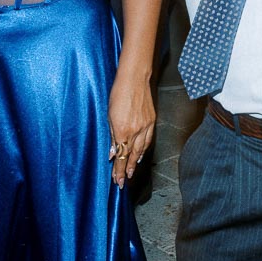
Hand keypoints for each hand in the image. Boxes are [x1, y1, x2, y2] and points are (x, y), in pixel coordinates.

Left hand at [107, 69, 155, 188]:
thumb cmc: (118, 94)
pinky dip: (144, 149)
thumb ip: (112, 136)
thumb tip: (112, 152)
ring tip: (132, 170)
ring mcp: (146, 127)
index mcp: (122, 131)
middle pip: (132, 156)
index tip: (118, 181)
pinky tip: (141, 154)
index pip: (121, 156)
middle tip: (125, 181)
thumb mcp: (109, 116)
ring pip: (142, 150)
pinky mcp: (152, 121)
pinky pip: (148, 140)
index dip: (119, 170)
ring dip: (136, 162)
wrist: (135, 79)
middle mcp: (136, 131)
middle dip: (127, 170)